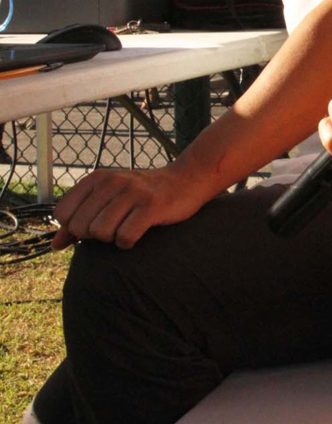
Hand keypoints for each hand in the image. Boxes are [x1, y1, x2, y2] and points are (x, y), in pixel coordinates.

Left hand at [51, 163, 200, 250]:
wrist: (185, 180)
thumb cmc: (141, 194)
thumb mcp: (107, 199)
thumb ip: (78, 221)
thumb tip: (54, 245)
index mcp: (97, 178)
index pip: (63, 213)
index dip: (74, 226)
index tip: (94, 222)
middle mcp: (112, 181)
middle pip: (81, 227)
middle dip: (94, 235)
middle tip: (114, 226)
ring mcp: (132, 193)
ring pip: (101, 233)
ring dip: (112, 238)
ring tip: (126, 227)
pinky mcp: (151, 206)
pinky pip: (125, 237)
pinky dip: (128, 242)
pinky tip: (138, 232)